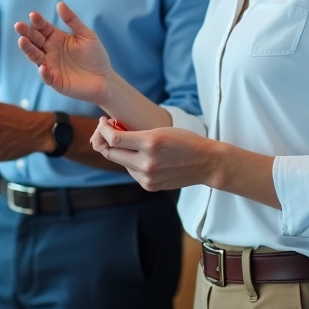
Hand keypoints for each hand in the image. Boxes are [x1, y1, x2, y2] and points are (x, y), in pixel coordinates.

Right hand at [15, 1, 112, 105]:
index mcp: (57, 38)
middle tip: (19, 26)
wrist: (105, 79)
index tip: (33, 15)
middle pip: (35, 41)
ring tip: (22, 41)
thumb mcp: (86, 35)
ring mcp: (51, 66)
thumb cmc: (95, 55)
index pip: (43, 28)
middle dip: (27, 33)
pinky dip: (44, 73)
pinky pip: (47, 77)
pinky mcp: (56, 81)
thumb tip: (60, 3)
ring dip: (28, 49)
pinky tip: (43, 66)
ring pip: (36, 57)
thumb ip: (73, 20)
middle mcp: (50, 51)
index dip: (38, 22)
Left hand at [90, 117, 219, 191]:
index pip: (114, 138)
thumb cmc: (185, 141)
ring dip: (119, 152)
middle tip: (107, 130)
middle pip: (111, 153)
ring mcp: (148, 177)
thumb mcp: (160, 130)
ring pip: (121, 163)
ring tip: (129, 142)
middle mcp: (147, 162)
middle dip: (105, 140)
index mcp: (150, 142)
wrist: (206, 163)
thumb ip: (136, 133)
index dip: (103, 129)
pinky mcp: (149, 185)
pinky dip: (131, 163)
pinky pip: (131, 172)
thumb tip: (111, 132)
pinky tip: (141, 156)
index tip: (103, 122)